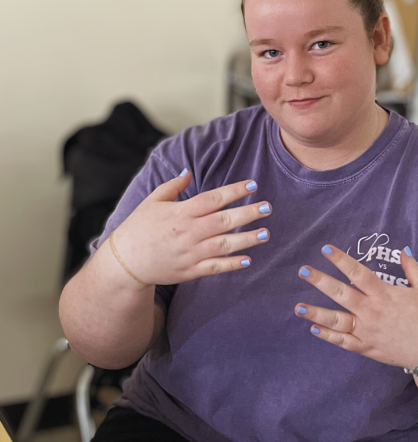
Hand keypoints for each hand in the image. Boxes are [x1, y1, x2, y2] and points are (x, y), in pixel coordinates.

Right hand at [110, 172, 271, 285]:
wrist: (125, 262)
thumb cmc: (139, 228)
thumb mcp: (152, 201)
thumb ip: (172, 186)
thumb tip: (188, 171)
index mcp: (181, 212)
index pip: (212, 198)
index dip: (234, 191)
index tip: (253, 185)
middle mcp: (188, 232)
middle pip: (223, 220)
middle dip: (247, 213)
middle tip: (268, 207)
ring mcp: (191, 252)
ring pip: (224, 245)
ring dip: (246, 239)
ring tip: (265, 233)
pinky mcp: (190, 271)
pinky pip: (215, 267)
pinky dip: (231, 264)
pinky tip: (248, 259)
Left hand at [295, 245, 417, 369]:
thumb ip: (412, 268)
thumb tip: (403, 251)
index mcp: (384, 294)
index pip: (358, 273)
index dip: (340, 260)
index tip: (325, 249)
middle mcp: (371, 311)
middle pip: (341, 294)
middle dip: (320, 281)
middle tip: (303, 271)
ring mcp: (367, 331)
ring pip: (336, 320)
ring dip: (316, 313)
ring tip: (298, 307)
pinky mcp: (366, 348)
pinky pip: (344, 342)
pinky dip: (328, 336)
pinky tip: (313, 329)